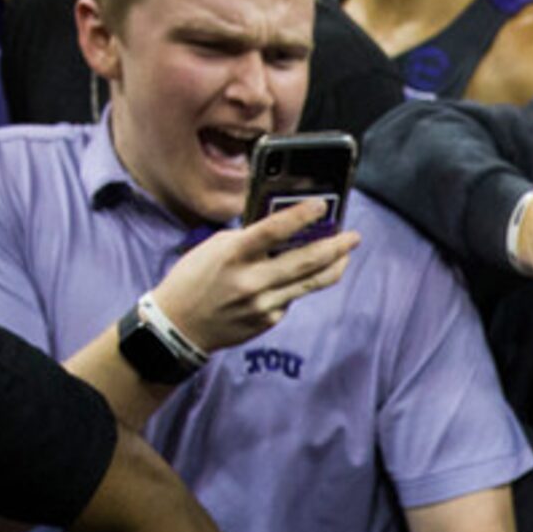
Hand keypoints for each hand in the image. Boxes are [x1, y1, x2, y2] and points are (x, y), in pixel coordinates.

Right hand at [148, 200, 361, 356]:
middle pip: (306, 260)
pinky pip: (292, 297)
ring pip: (310, 283)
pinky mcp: (269, 320)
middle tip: (354, 236)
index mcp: (233, 254)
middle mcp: (251, 280)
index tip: (324, 205)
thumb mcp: (215, 248)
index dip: (303, 216)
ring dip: (333, 266)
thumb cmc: (194, 278)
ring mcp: (263, 304)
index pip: (275, 230)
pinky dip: (299, 284)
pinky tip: (299, 276)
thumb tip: (286, 228)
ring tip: (345, 253)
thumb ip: (250, 239)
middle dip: (336, 246)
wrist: (179, 325)